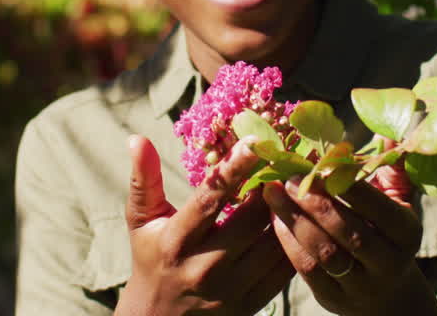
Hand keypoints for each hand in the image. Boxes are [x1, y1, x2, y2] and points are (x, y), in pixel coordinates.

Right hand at [115, 135, 292, 315]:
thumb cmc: (151, 259)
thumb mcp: (141, 221)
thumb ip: (143, 180)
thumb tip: (136, 138)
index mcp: (176, 242)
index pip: (209, 200)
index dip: (235, 169)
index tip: (256, 142)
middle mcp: (203, 268)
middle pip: (251, 221)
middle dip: (273, 187)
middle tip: (289, 159)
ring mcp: (229, 292)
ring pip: (273, 246)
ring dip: (289, 214)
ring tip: (300, 186)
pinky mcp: (248, 307)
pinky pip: (283, 273)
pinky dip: (295, 244)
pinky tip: (301, 221)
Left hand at [263, 164, 436, 315]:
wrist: (387, 293)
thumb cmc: (388, 233)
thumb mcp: (399, 201)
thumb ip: (391, 167)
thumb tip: (388, 130)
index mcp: (407, 233)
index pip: (378, 208)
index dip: (349, 186)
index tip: (322, 164)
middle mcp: (388, 263)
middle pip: (348, 231)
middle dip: (315, 202)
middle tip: (289, 176)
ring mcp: (360, 286)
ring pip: (324, 252)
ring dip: (294, 220)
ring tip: (273, 193)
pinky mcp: (333, 299)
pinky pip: (306, 270)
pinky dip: (288, 242)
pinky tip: (274, 218)